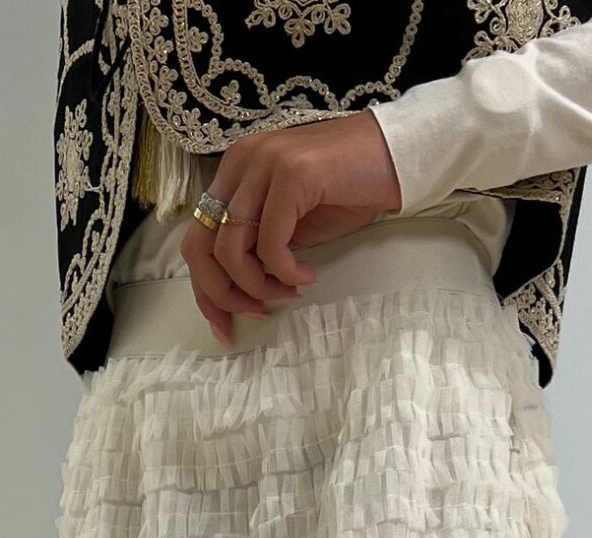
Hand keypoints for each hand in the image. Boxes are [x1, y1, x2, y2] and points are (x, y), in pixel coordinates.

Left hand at [182, 110, 402, 347]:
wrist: (395, 158)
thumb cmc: (347, 191)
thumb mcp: (290, 222)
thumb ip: (257, 244)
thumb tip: (235, 290)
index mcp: (235, 172)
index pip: (196, 239)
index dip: (205, 291)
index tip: (224, 325)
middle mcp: (241, 162)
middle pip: (200, 247)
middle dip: (223, 294)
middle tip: (257, 312)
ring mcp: (264, 163)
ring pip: (231, 250)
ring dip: (258, 285)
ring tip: (288, 291)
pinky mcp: (290, 173)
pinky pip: (269, 243)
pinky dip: (285, 271)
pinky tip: (307, 274)